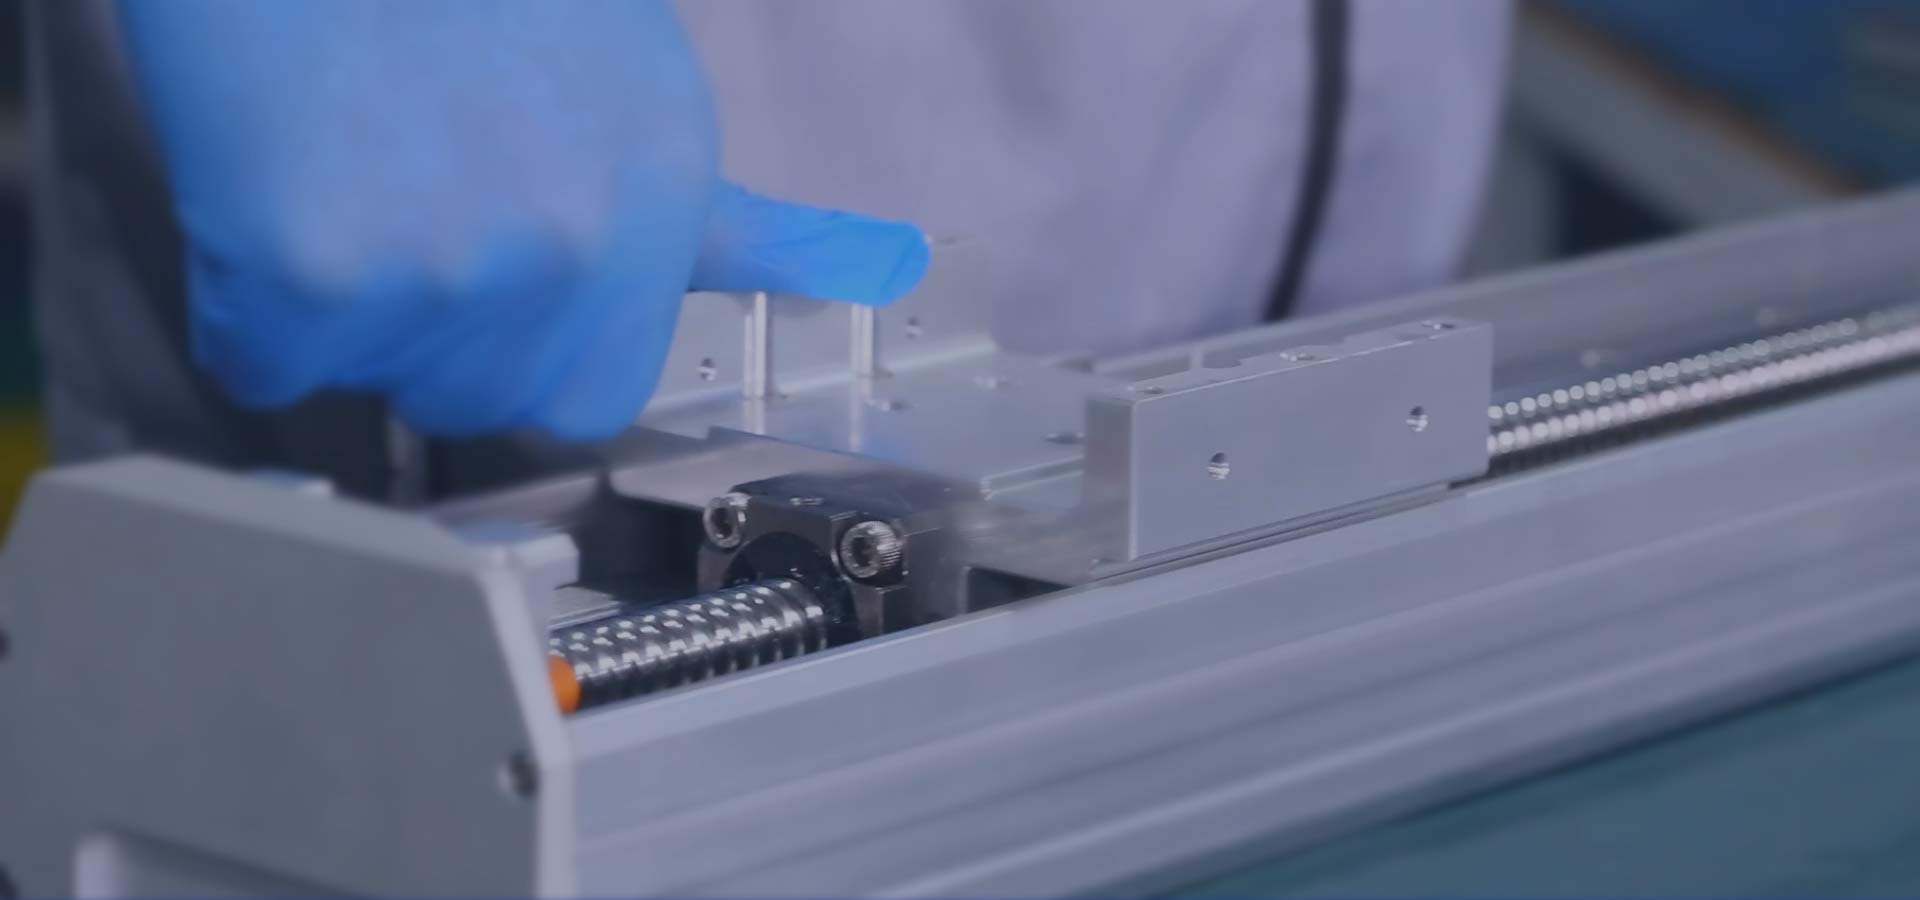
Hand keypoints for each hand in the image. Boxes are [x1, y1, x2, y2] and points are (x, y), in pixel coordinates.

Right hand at [118, 0, 926, 439]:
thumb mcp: (636, 84)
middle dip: (428, 334)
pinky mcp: (312, 275)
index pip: (595, 396)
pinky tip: (267, 185)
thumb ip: (722, 218)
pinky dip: (242, 300)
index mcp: (660, 199)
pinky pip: (258, 357)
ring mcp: (446, 270)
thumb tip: (872, 267)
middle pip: (481, 403)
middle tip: (395, 197)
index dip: (523, 355)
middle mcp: (573, 249)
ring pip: (369, 379)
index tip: (486, 301)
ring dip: (337, 311)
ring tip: (339, 169)